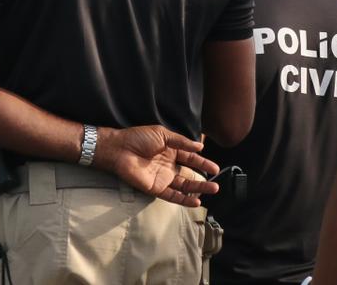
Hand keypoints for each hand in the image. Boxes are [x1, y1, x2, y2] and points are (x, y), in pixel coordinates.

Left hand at [93, 126, 219, 206]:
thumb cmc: (138, 137)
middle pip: (189, 175)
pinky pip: (172, 196)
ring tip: (212, 190)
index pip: (190, 159)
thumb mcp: (162, 134)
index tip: (215, 168)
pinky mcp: (155, 188)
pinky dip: (184, 199)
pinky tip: (195, 201)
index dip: (202, 163)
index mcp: (170, 151)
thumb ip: (181, 142)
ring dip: (198, 189)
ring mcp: (162, 178)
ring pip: (184, 186)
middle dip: (203, 179)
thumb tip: (200, 146)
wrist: (120, 148)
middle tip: (216, 183)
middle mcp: (168, 166)